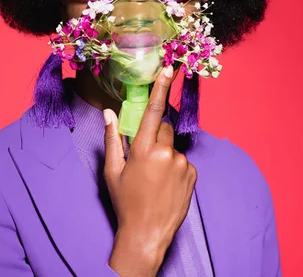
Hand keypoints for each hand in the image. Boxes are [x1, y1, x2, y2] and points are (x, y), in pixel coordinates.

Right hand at [103, 66, 196, 275]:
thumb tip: (109, 113)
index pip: (154, 112)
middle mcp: (166, 153)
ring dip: (166, 153)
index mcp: (144, 150)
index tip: (170, 69)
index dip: (162, 88)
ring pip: (174, 146)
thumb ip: (112, 139)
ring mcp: (183, 163)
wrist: (148, 233)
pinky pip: (183, 160)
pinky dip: (175, 166)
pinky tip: (166, 183)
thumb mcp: (112, 171)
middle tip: (145, 157)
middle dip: (156, 135)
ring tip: (155, 177)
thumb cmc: (126, 202)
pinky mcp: (193, 173)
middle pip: (165, 128)